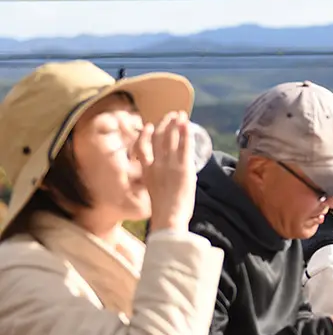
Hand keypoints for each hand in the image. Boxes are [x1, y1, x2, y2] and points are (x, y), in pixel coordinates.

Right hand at [136, 111, 195, 232]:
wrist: (168, 219)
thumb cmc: (164, 212)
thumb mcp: (155, 193)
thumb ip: (160, 182)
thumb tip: (172, 180)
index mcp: (146, 172)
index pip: (142, 148)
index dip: (145, 135)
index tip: (150, 126)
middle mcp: (155, 165)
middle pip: (158, 139)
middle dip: (165, 124)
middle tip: (172, 115)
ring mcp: (169, 166)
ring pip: (171, 139)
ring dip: (176, 125)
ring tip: (181, 115)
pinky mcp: (183, 168)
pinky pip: (184, 146)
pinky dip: (186, 134)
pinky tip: (189, 125)